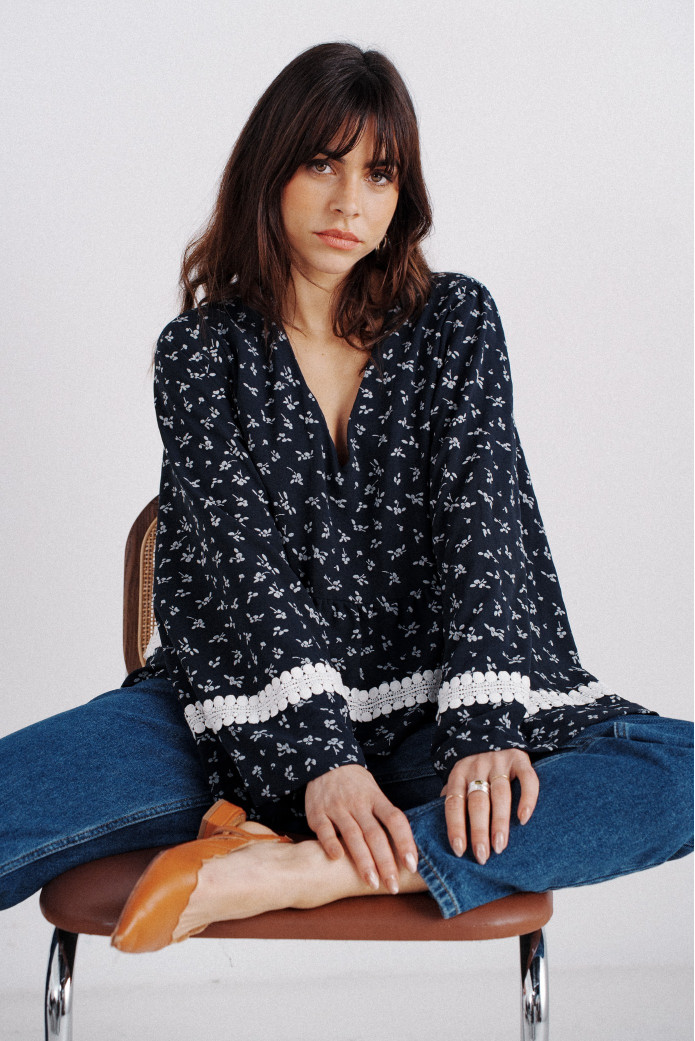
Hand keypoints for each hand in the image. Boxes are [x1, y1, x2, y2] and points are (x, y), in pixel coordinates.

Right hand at [305, 764, 418, 892]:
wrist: (325, 762)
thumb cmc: (356, 785)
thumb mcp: (374, 793)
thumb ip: (385, 817)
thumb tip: (407, 849)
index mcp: (376, 798)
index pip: (395, 820)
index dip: (405, 842)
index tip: (413, 865)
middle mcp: (358, 803)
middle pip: (375, 834)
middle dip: (385, 862)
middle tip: (393, 886)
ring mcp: (337, 807)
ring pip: (352, 835)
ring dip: (363, 861)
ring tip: (371, 883)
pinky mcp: (317, 812)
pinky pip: (324, 829)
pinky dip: (331, 843)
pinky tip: (338, 858)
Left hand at [441, 749, 538, 863]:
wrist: (494, 733)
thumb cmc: (475, 769)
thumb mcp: (459, 779)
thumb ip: (453, 800)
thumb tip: (439, 830)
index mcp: (458, 774)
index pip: (454, 802)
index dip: (455, 827)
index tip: (459, 851)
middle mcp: (477, 767)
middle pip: (477, 801)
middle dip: (478, 830)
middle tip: (482, 855)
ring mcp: (499, 762)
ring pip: (500, 794)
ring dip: (499, 822)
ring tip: (500, 846)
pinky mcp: (520, 758)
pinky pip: (527, 778)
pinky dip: (527, 798)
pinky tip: (524, 818)